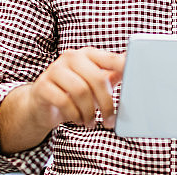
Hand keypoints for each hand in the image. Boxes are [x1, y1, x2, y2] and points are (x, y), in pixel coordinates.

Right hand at [0, 47, 124, 153]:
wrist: (41, 104)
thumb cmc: (72, 92)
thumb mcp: (94, 83)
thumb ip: (112, 74)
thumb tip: (132, 66)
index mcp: (87, 54)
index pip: (109, 58)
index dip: (123, 66)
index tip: (135, 76)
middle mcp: (71, 57)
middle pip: (96, 79)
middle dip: (106, 103)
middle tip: (110, 119)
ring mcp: (55, 70)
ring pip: (80, 91)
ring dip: (89, 112)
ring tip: (91, 122)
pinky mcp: (43, 85)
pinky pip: (64, 101)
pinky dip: (74, 115)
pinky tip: (78, 120)